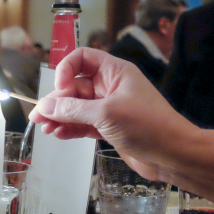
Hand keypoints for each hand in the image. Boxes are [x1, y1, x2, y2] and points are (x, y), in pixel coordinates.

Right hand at [29, 47, 194, 178]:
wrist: (174, 155)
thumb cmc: (147, 126)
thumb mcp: (106, 114)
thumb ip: (72, 110)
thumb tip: (44, 107)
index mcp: (115, 72)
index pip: (82, 59)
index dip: (66, 70)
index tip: (60, 89)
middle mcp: (110, 87)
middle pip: (74, 86)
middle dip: (56, 101)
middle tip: (39, 117)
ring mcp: (109, 108)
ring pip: (76, 108)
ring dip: (60, 117)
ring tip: (45, 130)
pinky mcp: (108, 127)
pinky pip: (83, 123)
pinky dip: (70, 128)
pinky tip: (59, 135)